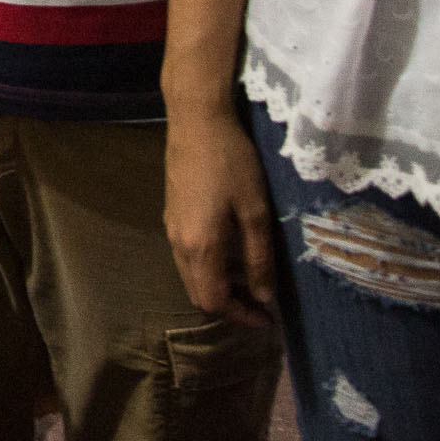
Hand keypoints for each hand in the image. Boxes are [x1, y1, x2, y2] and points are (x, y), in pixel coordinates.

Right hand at [165, 102, 278, 326]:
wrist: (196, 120)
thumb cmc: (231, 163)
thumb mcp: (255, 211)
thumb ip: (258, 258)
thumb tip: (263, 298)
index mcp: (200, 247)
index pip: (213, 301)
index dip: (241, 317)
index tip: (268, 320)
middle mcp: (179, 244)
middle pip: (198, 293)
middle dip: (229, 306)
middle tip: (261, 305)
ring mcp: (171, 228)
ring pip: (191, 275)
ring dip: (219, 286)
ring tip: (251, 280)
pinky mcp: (172, 213)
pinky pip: (187, 256)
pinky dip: (209, 267)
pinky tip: (231, 251)